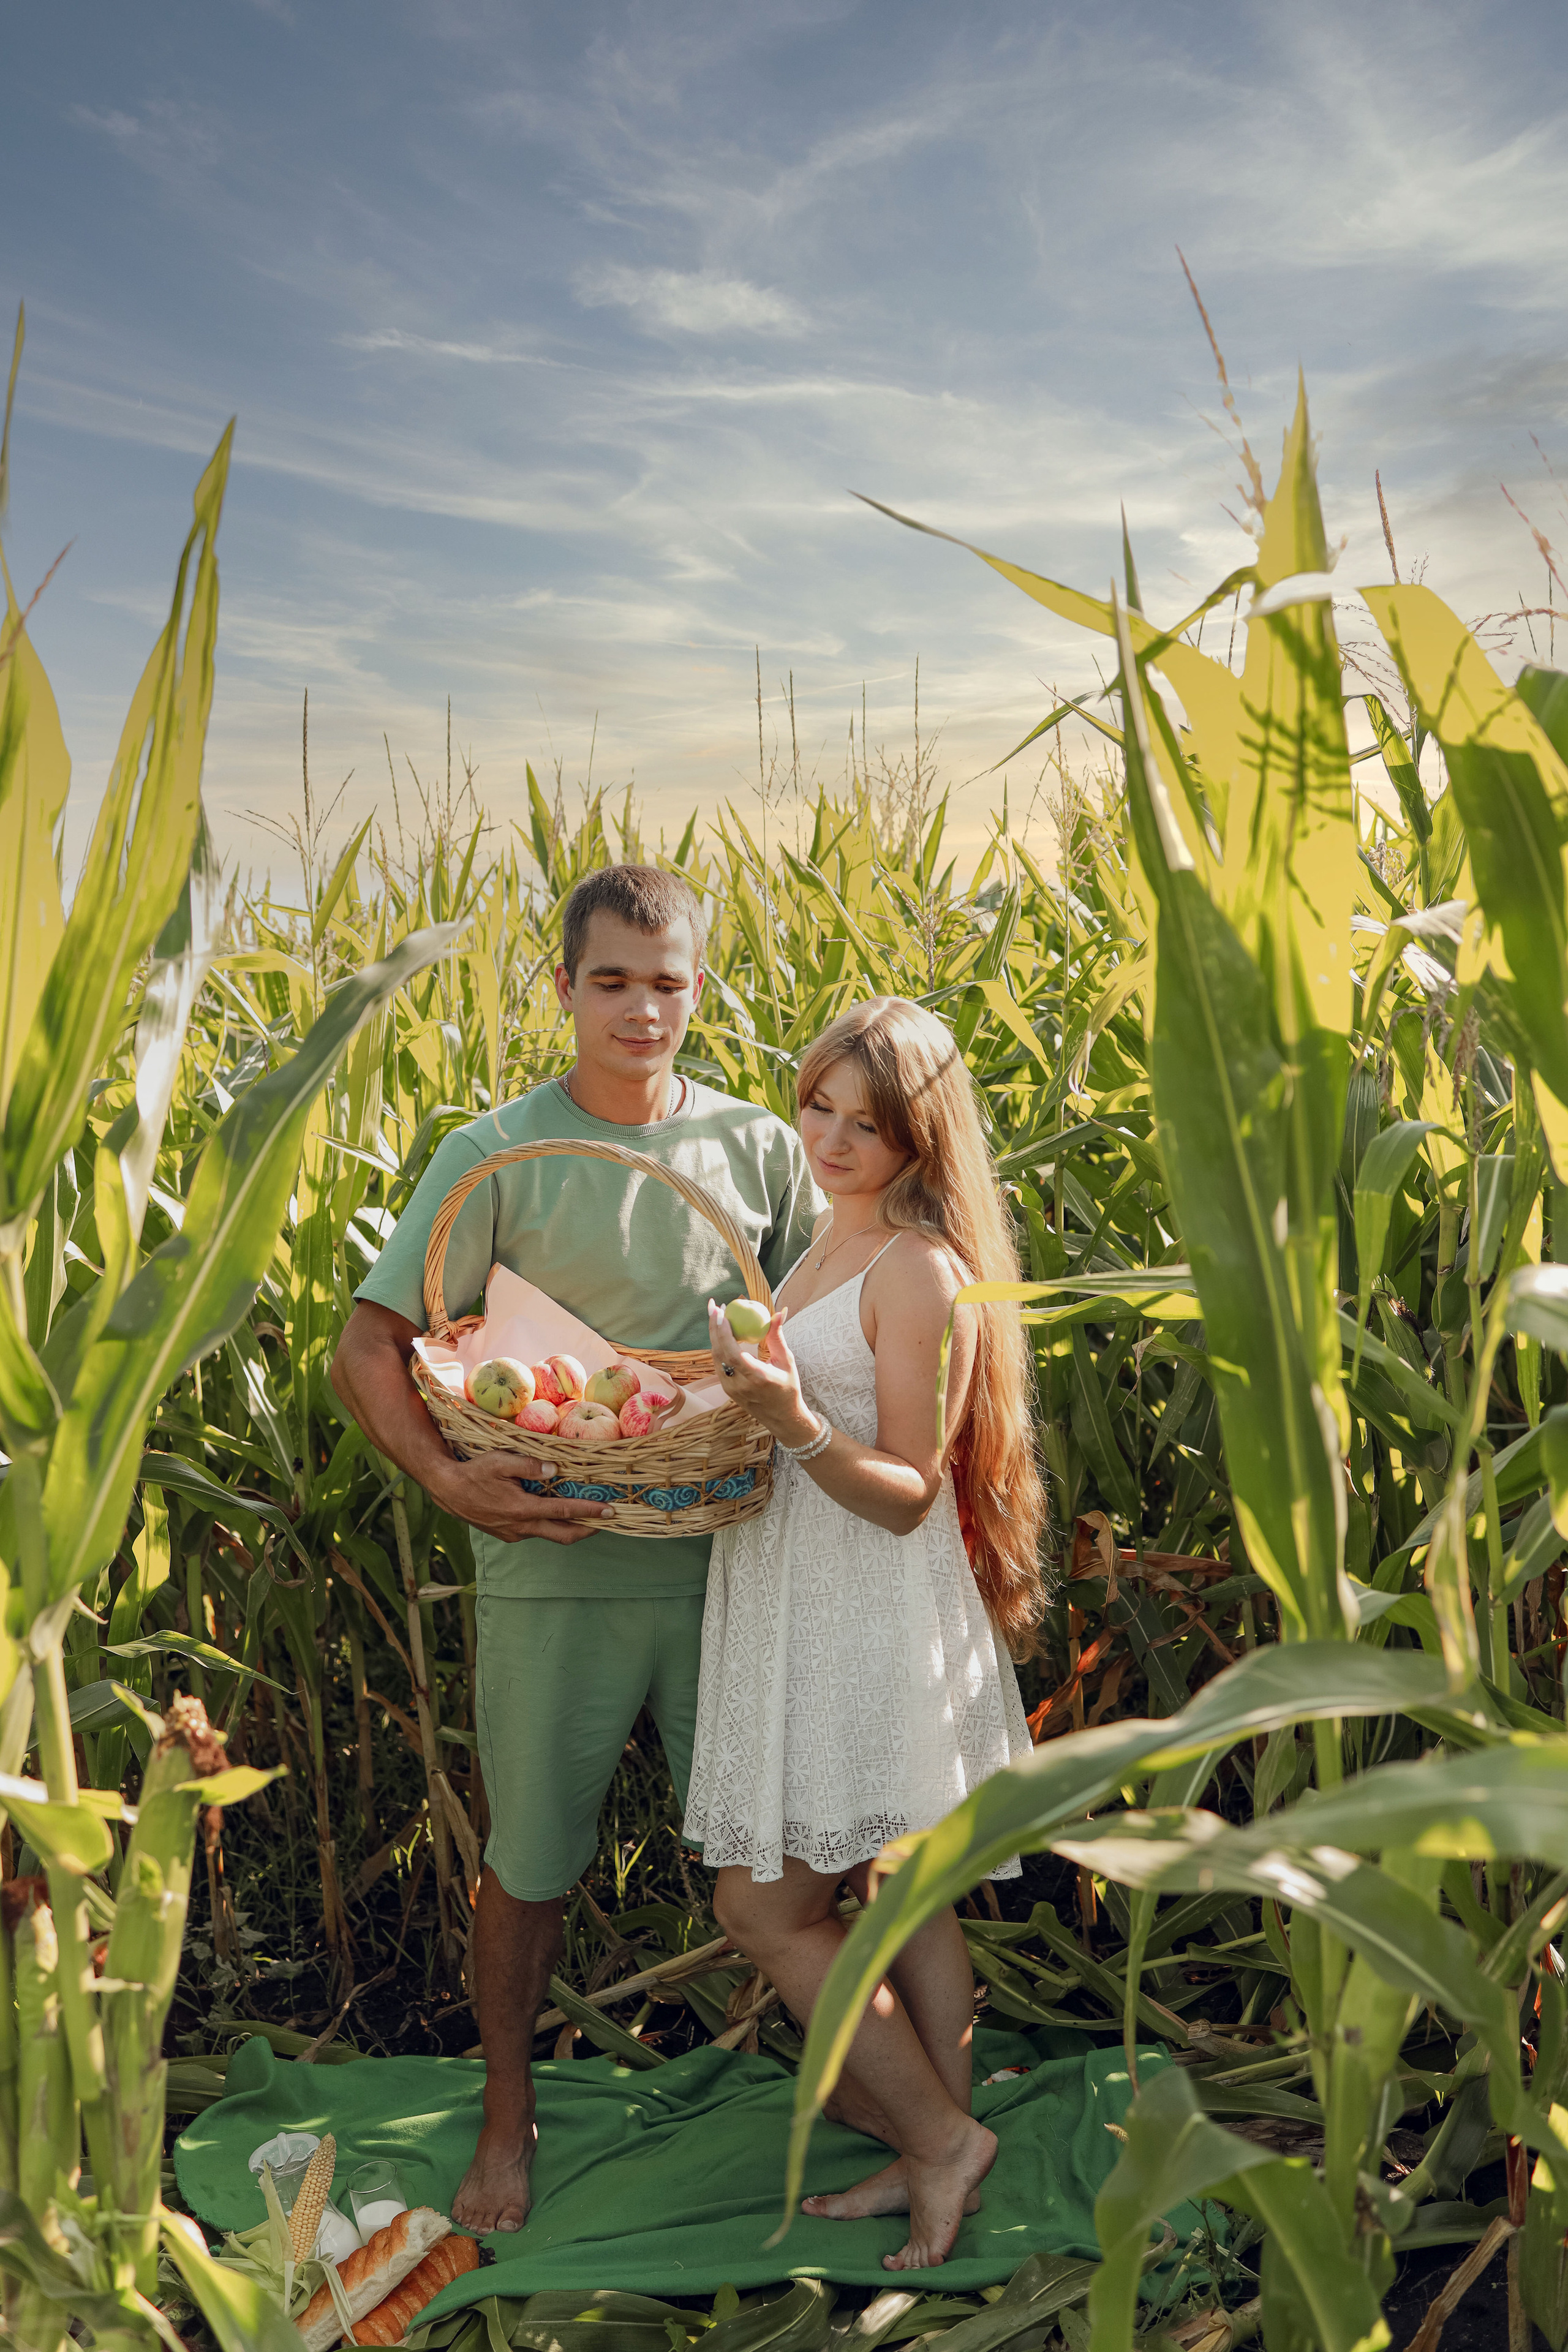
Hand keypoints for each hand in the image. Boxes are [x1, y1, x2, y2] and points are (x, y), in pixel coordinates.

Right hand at [434, 1449, 613, 1544]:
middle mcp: (521, 1527)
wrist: (447, 1490)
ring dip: (569, 1527)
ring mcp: (514, 1533)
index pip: (564, 1512)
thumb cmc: (473, 1472)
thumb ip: (529, 1465)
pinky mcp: (507, 1534)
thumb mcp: (500, 1461)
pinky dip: (550, 1525)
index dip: (589, 1512)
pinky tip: (554, 1512)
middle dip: (588, 1530)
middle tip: (606, 1521)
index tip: (610, 1511)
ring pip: (550, 1534)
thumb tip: (556, 1469)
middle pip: (564, 1535)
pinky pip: (535, 1532)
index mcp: (522, 1509)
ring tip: (585, 1515)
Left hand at [706, 1299, 818, 1447]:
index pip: (733, 1354)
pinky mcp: (727, 1390)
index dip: (724, 1333)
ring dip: (714, 1335)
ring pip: (716, 1358)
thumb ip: (778, 1338)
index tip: (722, 1313)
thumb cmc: (788, 1388)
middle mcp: (740, 1385)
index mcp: (757, 1378)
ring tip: (716, 1315)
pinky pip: (718, 1364)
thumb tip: (778, 1313)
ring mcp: (731, 1389)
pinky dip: (718, 1346)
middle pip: (719, 1353)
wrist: (782, 1418)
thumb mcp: (786, 1362)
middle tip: (714, 1306)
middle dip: (714, 1327)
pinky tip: (721, 1333)